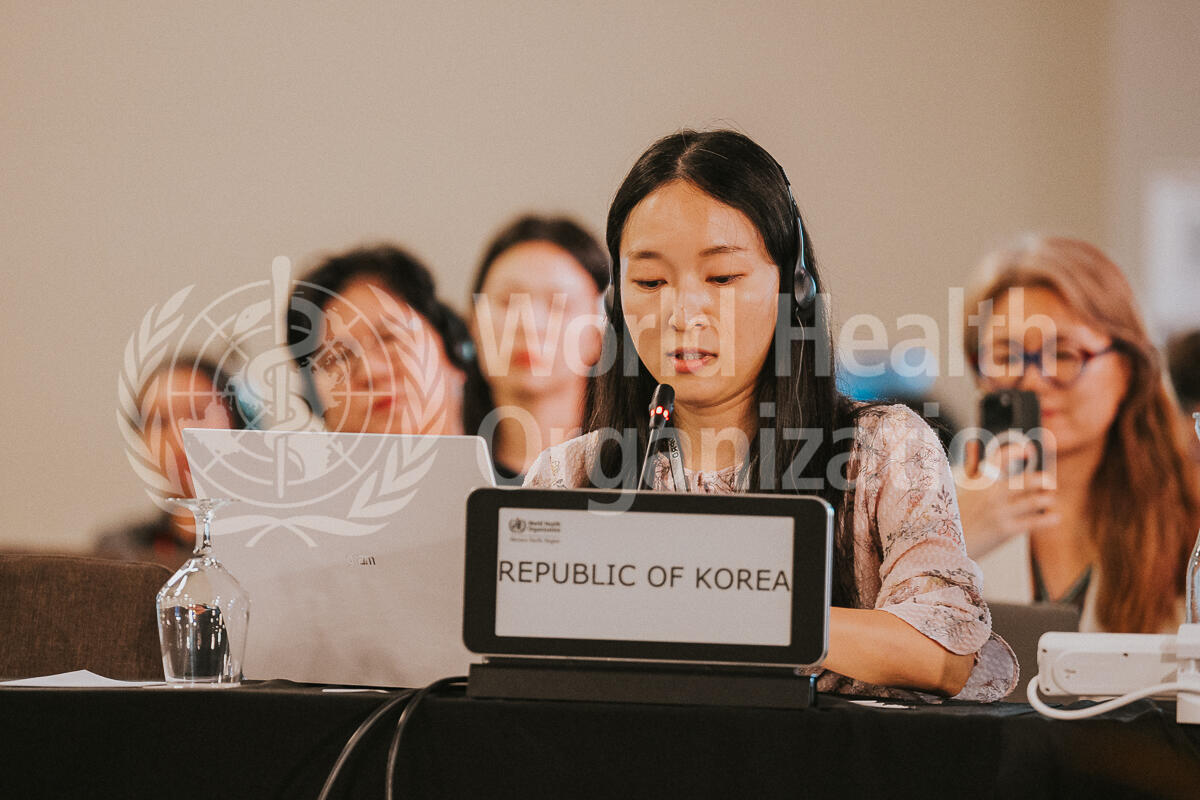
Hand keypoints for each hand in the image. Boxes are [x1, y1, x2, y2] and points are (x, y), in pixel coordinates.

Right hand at [955, 439, 1058, 559]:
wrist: (944, 543)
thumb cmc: (953, 516)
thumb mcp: (960, 488)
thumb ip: (972, 467)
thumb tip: (974, 445)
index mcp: (979, 482)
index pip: (998, 459)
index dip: (1015, 451)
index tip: (1028, 449)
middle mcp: (991, 494)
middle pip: (1024, 481)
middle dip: (1041, 479)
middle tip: (1050, 481)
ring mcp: (999, 512)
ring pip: (1032, 500)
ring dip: (1046, 498)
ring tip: (1051, 497)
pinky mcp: (1005, 530)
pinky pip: (1032, 522)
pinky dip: (1047, 519)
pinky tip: (1055, 517)